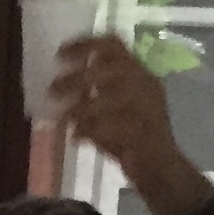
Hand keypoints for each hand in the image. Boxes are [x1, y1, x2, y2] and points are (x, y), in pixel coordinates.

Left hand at [60, 36, 177, 176]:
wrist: (161, 170)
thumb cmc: (133, 138)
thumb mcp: (111, 110)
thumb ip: (90, 97)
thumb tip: (61, 90)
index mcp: (140, 74)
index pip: (114, 45)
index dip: (84, 44)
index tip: (59, 54)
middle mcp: (145, 86)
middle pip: (108, 69)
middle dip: (76, 78)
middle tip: (52, 89)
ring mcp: (147, 109)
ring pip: (109, 98)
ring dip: (80, 106)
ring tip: (61, 115)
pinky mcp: (143, 134)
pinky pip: (110, 128)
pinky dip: (90, 130)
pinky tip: (76, 137)